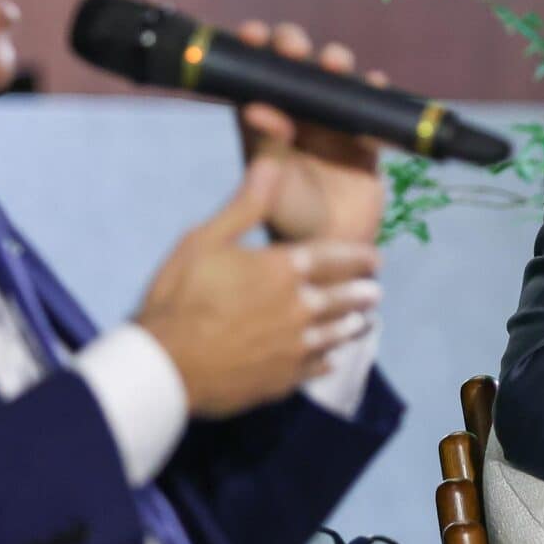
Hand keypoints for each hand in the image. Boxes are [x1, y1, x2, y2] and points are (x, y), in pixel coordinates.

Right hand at [135, 159, 381, 416]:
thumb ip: (246, 205)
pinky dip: (327, 361)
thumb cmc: (180, 297)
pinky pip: (316, 368)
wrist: (167, 367)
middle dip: (363, 293)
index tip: (376, 257)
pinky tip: (330, 360)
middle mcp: (299, 307)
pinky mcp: (284, 379)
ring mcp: (295, 347)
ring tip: (365, 321)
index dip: (358, 256)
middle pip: (343, 299)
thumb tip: (271, 164)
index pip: (334, 258)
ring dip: (353, 325)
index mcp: (283, 269)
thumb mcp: (206, 240)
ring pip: (336, 335)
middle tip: (376, 291)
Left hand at [231, 20, 387, 245]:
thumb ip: (264, 146)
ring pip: (335, 80)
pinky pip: (373, 109)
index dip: (254, 50)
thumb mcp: (269, 184)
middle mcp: (299, 117)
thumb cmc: (289, 219)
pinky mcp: (366, 140)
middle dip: (295, 48)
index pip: (256, 76)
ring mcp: (333, 126)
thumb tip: (256, 107)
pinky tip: (374, 84)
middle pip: (296, 68)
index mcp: (266, 123)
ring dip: (335, 63)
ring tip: (335, 64)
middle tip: (294, 46)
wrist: (333, 249)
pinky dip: (375, 94)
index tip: (253, 32)